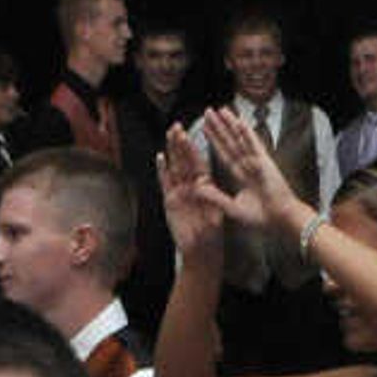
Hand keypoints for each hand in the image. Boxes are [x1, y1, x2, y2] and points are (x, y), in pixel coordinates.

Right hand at [156, 126, 230, 250]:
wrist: (201, 250)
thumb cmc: (212, 233)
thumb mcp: (216, 213)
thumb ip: (209, 199)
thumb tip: (202, 184)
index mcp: (206, 186)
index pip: (199, 162)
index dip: (196, 148)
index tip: (194, 133)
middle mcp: (192, 186)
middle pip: (185, 161)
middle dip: (181, 143)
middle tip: (177, 126)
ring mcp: (180, 192)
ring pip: (175, 167)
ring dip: (172, 151)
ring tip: (169, 134)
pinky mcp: (170, 201)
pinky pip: (166, 183)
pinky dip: (163, 171)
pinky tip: (160, 157)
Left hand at [196, 107, 306, 240]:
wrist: (280, 219)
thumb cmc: (261, 217)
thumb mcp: (232, 207)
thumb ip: (215, 197)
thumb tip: (197, 186)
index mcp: (240, 175)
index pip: (223, 153)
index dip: (214, 141)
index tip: (204, 128)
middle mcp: (247, 165)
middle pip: (229, 142)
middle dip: (219, 127)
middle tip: (208, 112)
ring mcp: (256, 161)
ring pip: (240, 139)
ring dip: (230, 124)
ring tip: (220, 109)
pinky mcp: (265, 162)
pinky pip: (254, 145)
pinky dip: (247, 133)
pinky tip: (238, 121)